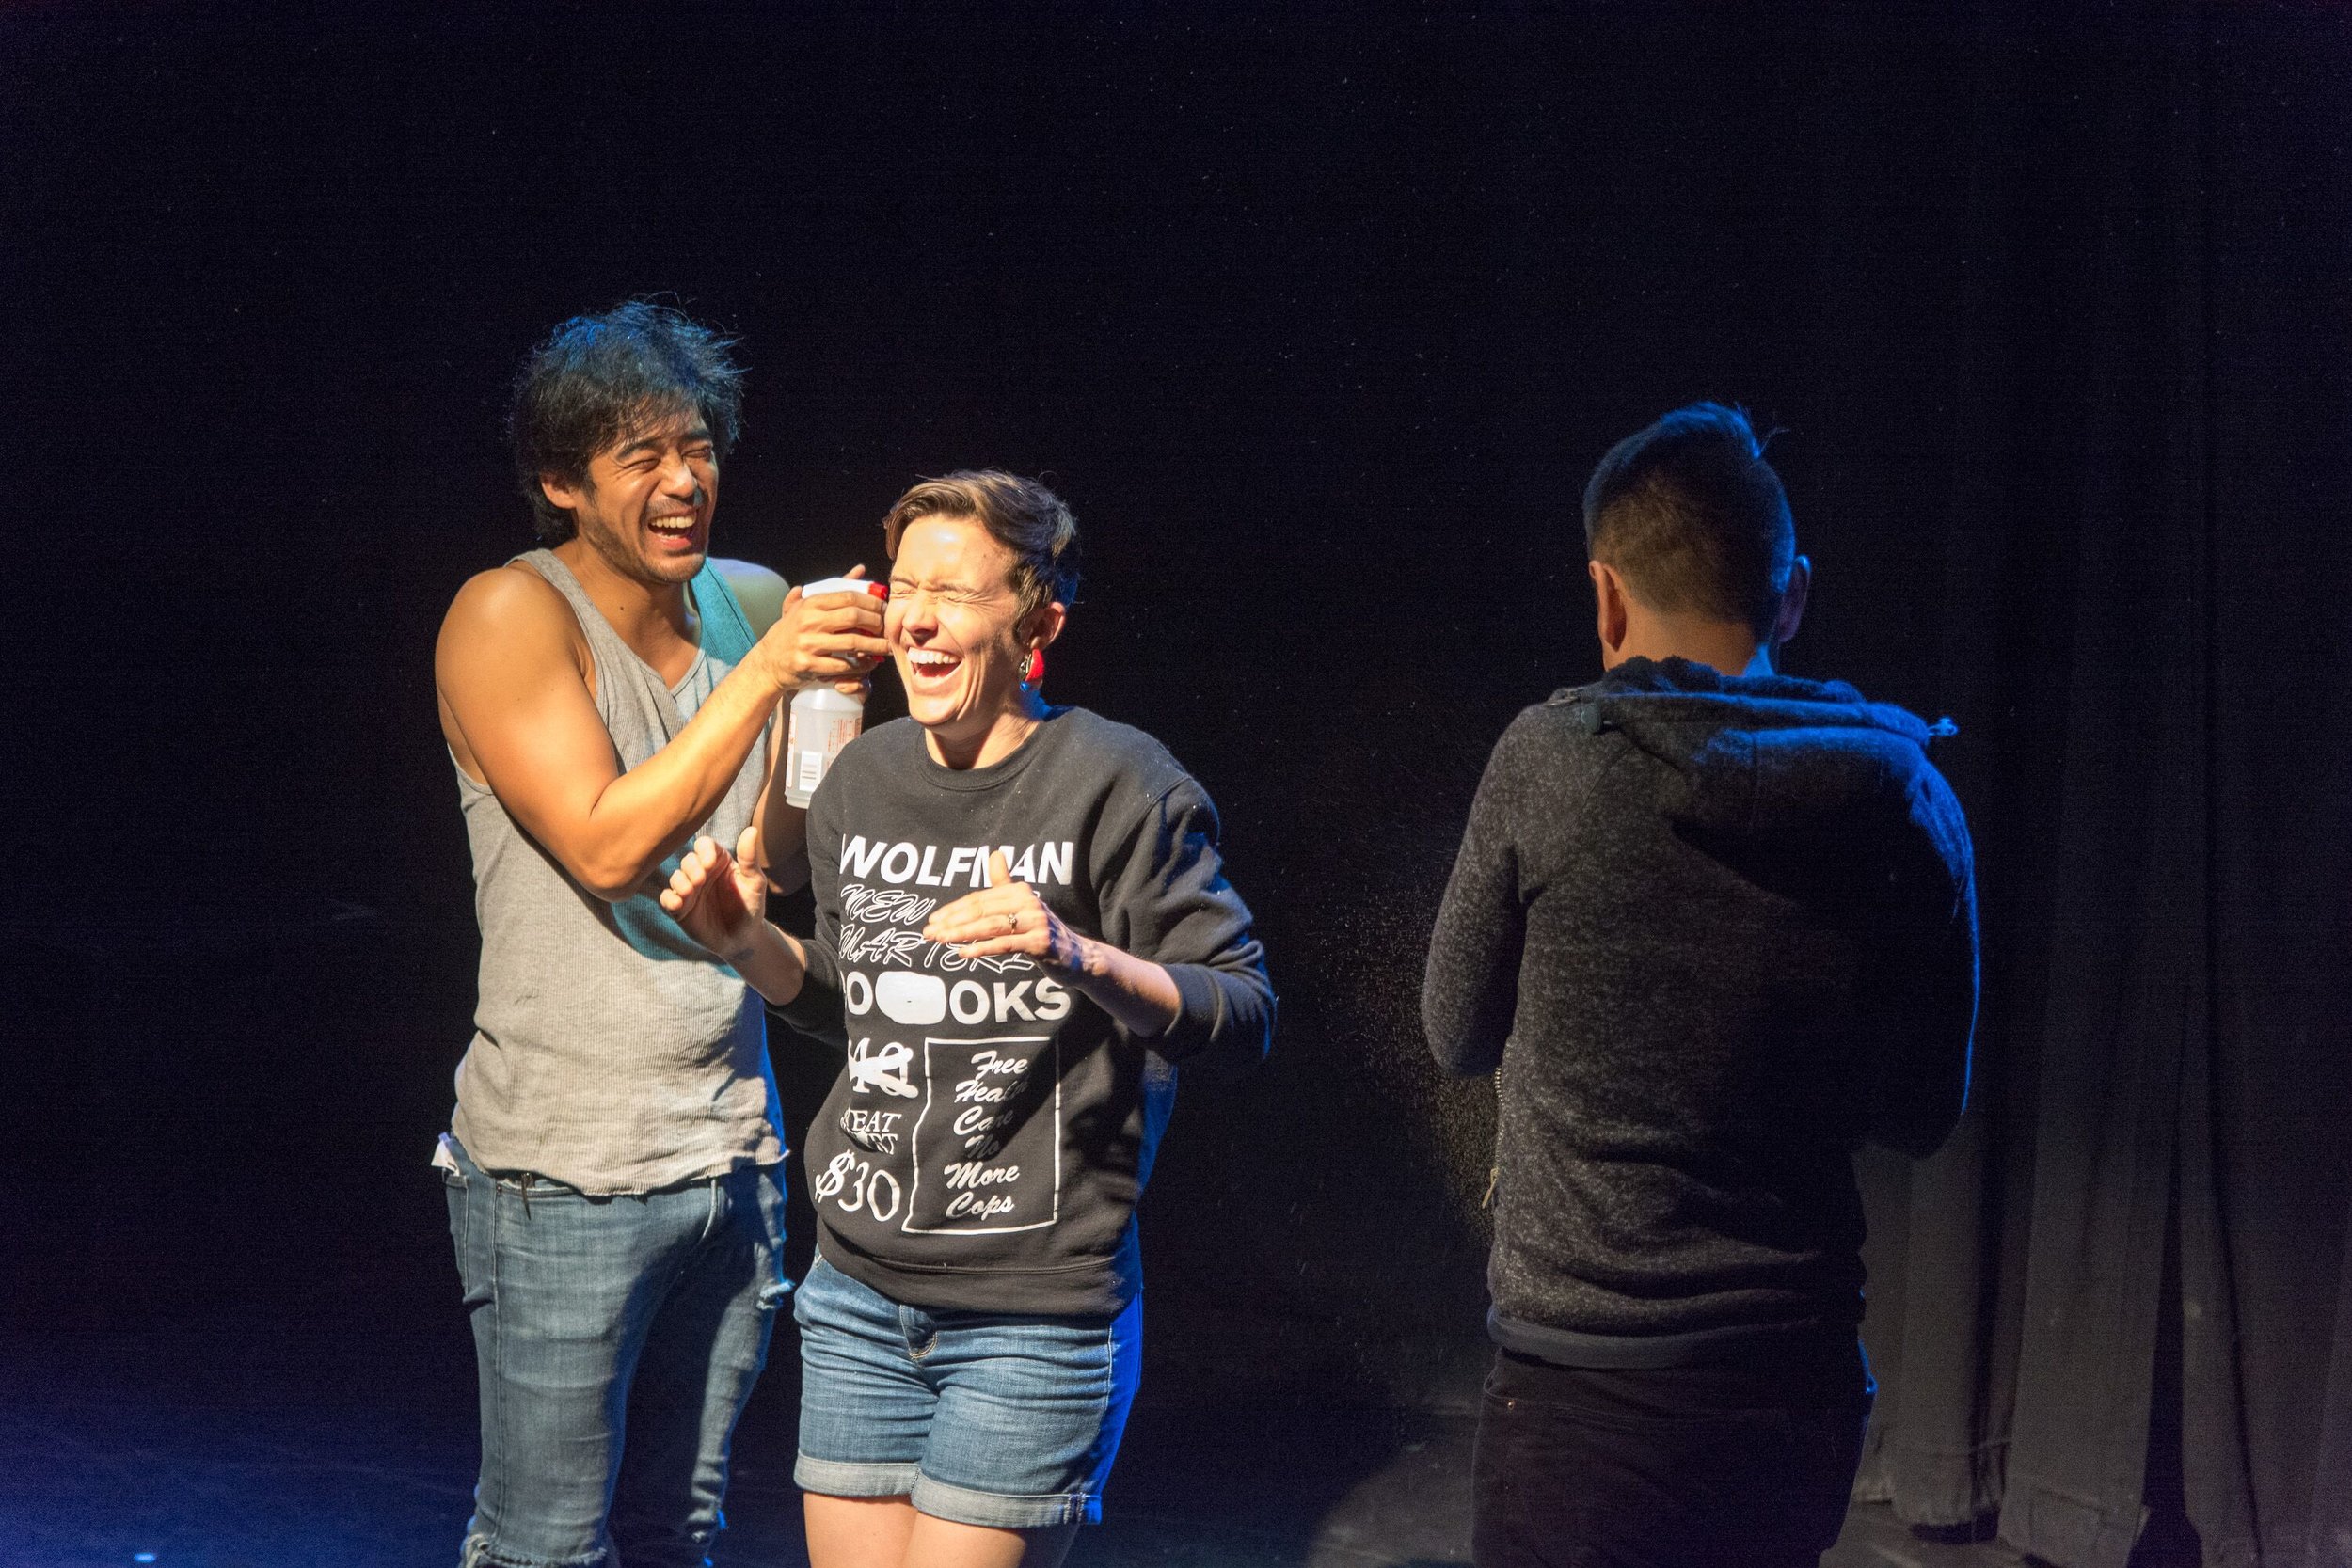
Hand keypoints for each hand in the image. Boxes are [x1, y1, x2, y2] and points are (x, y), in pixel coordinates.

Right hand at [659, 827, 769, 960]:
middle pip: (688, 859)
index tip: (710, 863)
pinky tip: (678, 903)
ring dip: (680, 882)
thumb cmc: (751, 906)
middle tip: (701, 880)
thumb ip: (749, 858)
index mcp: (718, 861)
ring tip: (690, 891)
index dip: (704, 850)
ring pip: (676, 877)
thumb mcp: (754, 882)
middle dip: (692, 867)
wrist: (743, 939)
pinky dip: (669, 898)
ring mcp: (689, 890)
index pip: (704, 844)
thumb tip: (752, 830)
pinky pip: (666, 898)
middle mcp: (701, 872)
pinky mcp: (680, 908)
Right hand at [758, 566, 890, 694]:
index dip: (872, 602)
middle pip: (854, 617)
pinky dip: (860, 666)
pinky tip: (869, 663)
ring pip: (852, 643)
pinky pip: (843, 666)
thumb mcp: (806, 606)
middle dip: (876, 623)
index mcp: (811, 604)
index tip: (885, 609)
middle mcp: (809, 621)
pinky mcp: (809, 665)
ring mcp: (808, 644)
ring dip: (874, 646)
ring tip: (886, 647)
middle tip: (887, 628)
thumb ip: (833, 588)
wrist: (768, 661)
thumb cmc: (791, 631)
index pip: (849, 597)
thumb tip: (860, 569)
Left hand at [921, 850, 1083, 971]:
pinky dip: (982, 948)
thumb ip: (1004, 882)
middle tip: (929, 933)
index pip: (979, 899)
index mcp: (1019, 891)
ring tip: (940, 941)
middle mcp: (1028, 903)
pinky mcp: (1040, 943)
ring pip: (991, 927)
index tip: (932, 921)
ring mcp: (1036, 923)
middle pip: (982, 911)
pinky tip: (963, 953)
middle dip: (952, 922)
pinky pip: (1006, 945)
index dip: (953, 909)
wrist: (1074, 955)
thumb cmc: (1040, 930)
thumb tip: (995, 852)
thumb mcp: (1022, 904)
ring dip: (961, 934)